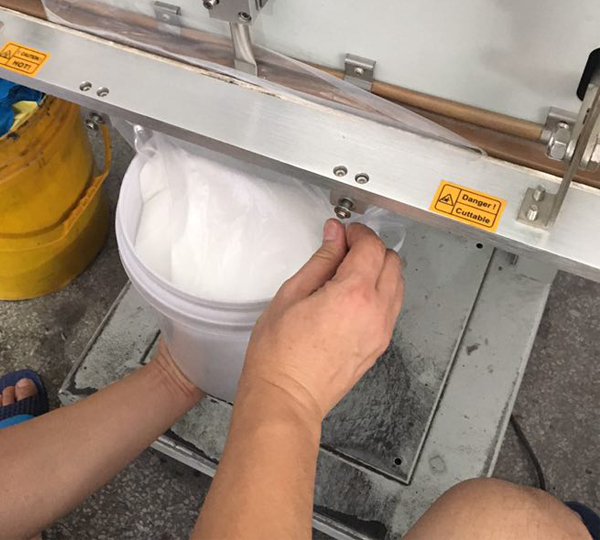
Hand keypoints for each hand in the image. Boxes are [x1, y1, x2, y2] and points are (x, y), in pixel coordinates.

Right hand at [239, 219, 404, 421]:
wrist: (286, 398)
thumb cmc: (280, 354)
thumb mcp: (292, 295)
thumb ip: (321, 261)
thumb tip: (335, 236)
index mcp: (353, 295)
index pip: (371, 247)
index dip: (358, 233)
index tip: (344, 233)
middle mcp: (376, 312)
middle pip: (392, 262)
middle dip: (371, 248)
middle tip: (345, 249)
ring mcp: (381, 331)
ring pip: (397, 284)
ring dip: (379, 270)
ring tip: (348, 273)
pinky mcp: (379, 345)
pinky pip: (391, 307)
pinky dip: (380, 292)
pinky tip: (353, 296)